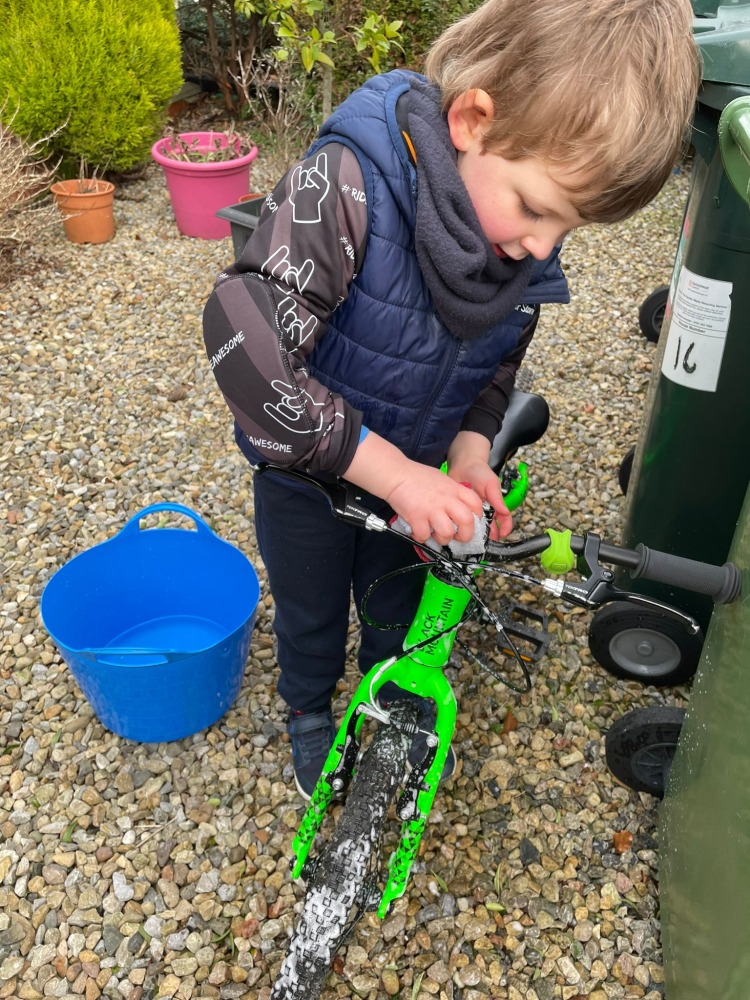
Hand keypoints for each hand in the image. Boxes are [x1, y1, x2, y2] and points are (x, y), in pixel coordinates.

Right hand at [343, 433, 481, 544]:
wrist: (396, 474)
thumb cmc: (417, 477)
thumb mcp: (442, 479)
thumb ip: (452, 493)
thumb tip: (459, 508)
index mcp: (454, 489)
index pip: (476, 505)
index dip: (477, 517)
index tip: (471, 523)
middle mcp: (446, 500)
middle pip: (467, 521)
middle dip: (465, 535)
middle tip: (458, 537)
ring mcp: (431, 509)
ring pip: (447, 532)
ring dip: (443, 538)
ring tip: (436, 535)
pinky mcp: (416, 517)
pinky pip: (424, 536)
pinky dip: (421, 537)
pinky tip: (418, 531)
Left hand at [446, 431, 512, 538]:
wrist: (462, 464)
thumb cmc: (480, 472)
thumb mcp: (491, 484)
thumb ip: (497, 498)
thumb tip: (505, 512)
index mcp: (495, 505)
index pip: (503, 520)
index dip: (504, 528)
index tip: (501, 535)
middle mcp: (484, 511)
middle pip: (489, 527)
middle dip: (487, 536)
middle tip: (483, 543)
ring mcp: (471, 512)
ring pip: (474, 527)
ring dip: (473, 533)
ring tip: (470, 540)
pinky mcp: (459, 510)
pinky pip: (461, 521)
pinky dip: (460, 526)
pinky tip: (457, 531)